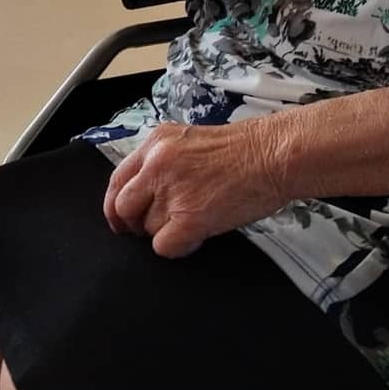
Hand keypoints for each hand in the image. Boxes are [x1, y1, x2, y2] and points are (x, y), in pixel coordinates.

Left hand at [102, 119, 290, 258]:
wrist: (272, 154)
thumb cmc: (242, 149)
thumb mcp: (189, 141)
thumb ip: (162, 162)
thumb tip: (145, 194)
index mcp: (155, 143)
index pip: (117, 180)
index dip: (116, 205)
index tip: (121, 219)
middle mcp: (156, 164)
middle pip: (123, 207)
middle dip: (133, 224)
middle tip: (153, 228)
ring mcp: (171, 191)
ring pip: (147, 229)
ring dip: (166, 233)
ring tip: (193, 221)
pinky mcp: (189, 218)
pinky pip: (163, 247)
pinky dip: (177, 247)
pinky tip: (196, 236)